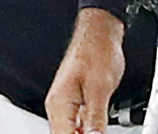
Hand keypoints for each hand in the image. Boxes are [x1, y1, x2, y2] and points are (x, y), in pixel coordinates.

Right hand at [46, 8, 125, 133]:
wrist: (99, 33)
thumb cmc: (98, 51)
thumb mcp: (101, 88)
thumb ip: (96, 118)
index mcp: (60, 103)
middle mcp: (57, 105)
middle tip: (99, 131)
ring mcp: (63, 104)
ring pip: (69, 132)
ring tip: (99, 130)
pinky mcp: (72, 102)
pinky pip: (74, 125)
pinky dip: (84, 131)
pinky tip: (96, 130)